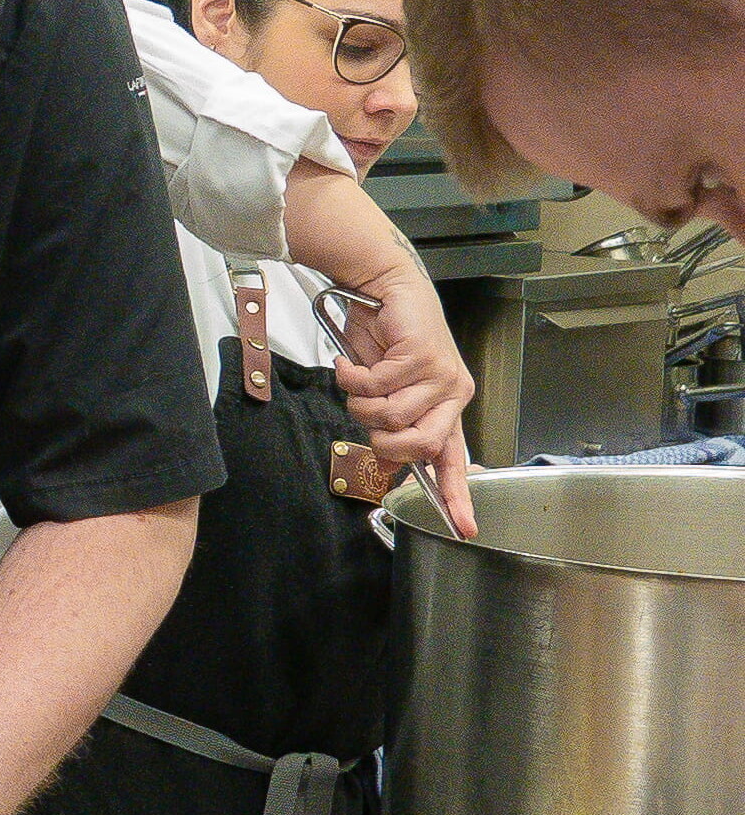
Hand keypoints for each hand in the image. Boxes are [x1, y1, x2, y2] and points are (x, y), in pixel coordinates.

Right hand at [331, 265, 478, 538]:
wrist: (384, 286)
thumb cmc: (385, 336)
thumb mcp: (388, 389)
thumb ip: (392, 423)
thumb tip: (384, 460)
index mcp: (447, 406)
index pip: (452, 458)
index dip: (456, 496)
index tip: (464, 527)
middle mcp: (451, 393)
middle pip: (420, 445)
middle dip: (381, 439)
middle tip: (365, 415)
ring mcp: (441, 374)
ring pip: (392, 417)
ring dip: (360, 402)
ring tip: (356, 380)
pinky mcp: (423, 355)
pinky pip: (377, 386)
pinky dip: (352, 377)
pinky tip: (349, 363)